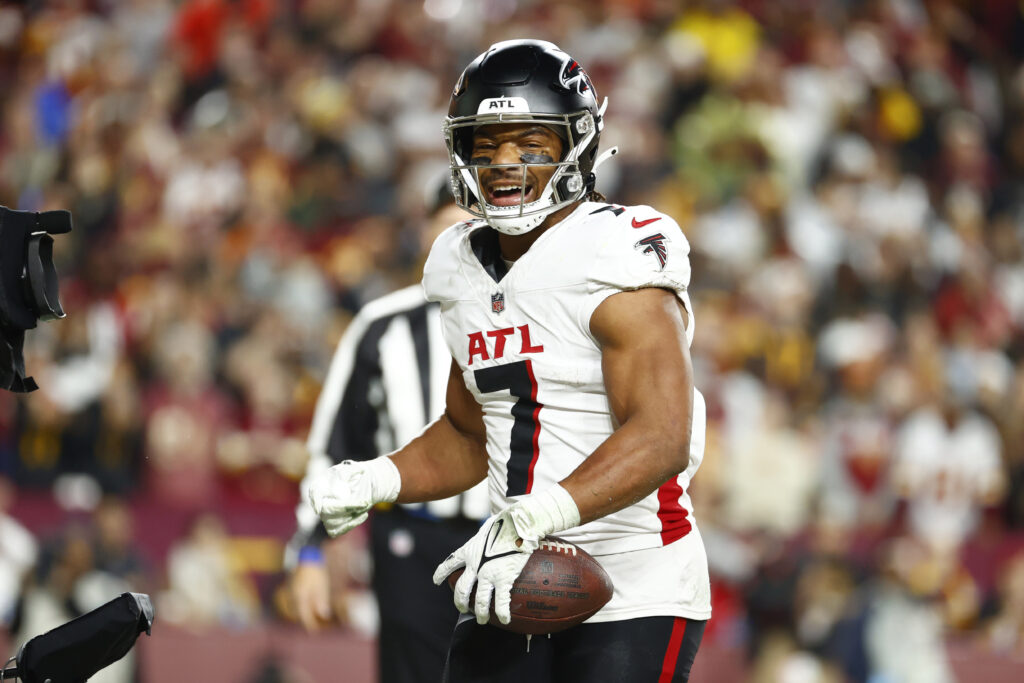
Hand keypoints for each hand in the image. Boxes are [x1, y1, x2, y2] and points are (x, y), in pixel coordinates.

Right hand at [290, 562, 332, 631]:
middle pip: (297, 612)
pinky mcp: (291, 587)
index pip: (303, 615)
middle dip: (305, 619)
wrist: (308, 557)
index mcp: (300, 596)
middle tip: (313, 626)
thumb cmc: (316, 572)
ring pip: (294, 607)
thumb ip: (321, 602)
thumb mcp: (322, 587)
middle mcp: (292, 595)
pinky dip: (299, 606)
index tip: (313, 632)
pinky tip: (305, 606)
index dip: (309, 624)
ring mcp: (290, 591)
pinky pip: (293, 601)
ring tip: (309, 617)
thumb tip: (323, 615)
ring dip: (301, 613)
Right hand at [308, 458, 400, 535]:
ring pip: (335, 521)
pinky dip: (354, 522)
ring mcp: (325, 516)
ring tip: (365, 504)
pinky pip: (340, 530)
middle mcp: (319, 503)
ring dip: (353, 514)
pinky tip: (364, 514)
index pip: (314, 493)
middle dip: (347, 507)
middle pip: (328, 509)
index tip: (318, 509)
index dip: (315, 501)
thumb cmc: (353, 475)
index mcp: (319, 486)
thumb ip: (347, 472)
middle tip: (364, 502)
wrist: (361, 486)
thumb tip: (343, 478)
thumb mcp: (352, 469)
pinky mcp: (333, 526)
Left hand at [432, 484, 579, 624]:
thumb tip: (492, 527)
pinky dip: (502, 613)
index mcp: (469, 550)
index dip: (441, 573)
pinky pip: (501, 602)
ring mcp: (488, 574)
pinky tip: (504, 619)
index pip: (450, 563)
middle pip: (462, 589)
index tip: (436, 581)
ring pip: (480, 601)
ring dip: (480, 613)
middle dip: (460, 602)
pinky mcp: (503, 579)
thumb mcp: (489, 526)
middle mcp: (475, 565)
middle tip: (463, 609)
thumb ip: (486, 532)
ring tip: (482, 620)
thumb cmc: (506, 520)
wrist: (518, 523)